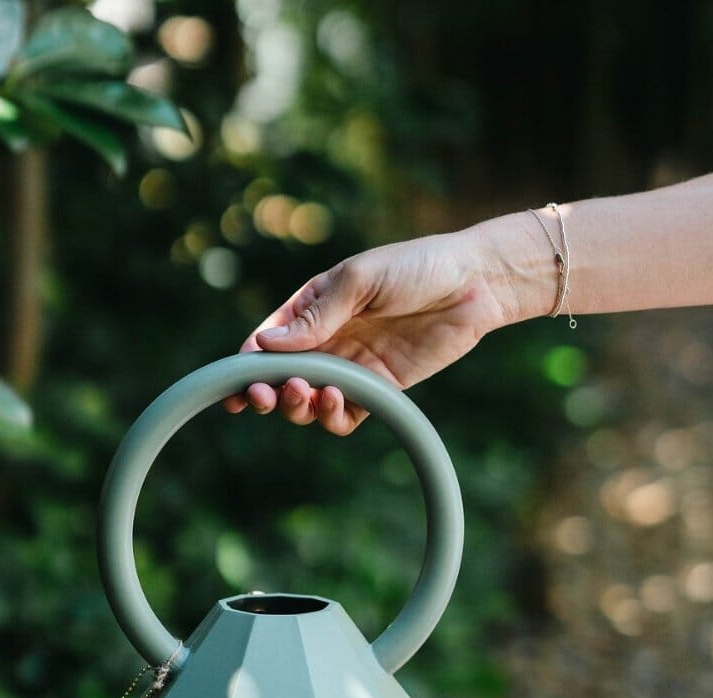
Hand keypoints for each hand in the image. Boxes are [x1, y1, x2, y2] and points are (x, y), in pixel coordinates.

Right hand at [223, 228, 513, 433]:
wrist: (476, 283)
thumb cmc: (416, 266)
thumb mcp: (360, 279)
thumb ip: (317, 315)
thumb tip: (265, 344)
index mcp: (310, 309)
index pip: (266, 343)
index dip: (246, 366)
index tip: (236, 384)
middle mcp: (325, 342)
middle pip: (280, 379)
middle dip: (267, 391)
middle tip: (268, 396)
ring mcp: (349, 368)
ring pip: (307, 401)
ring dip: (298, 405)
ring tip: (308, 393)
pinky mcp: (377, 390)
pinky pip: (344, 415)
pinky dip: (331, 417)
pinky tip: (334, 404)